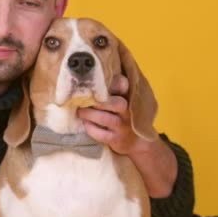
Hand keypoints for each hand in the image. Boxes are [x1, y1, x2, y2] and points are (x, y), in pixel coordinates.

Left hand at [77, 74, 176, 197]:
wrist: (137, 141)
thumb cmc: (124, 115)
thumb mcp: (124, 100)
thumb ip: (114, 88)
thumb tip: (92, 74)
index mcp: (129, 97)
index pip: (124, 84)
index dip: (114, 82)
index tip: (99, 82)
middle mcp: (129, 111)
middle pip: (116, 103)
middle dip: (98, 101)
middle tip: (82, 99)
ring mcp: (123, 127)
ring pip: (105, 118)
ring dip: (89, 114)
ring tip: (80, 111)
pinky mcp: (117, 140)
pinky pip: (101, 134)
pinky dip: (90, 128)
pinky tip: (85, 124)